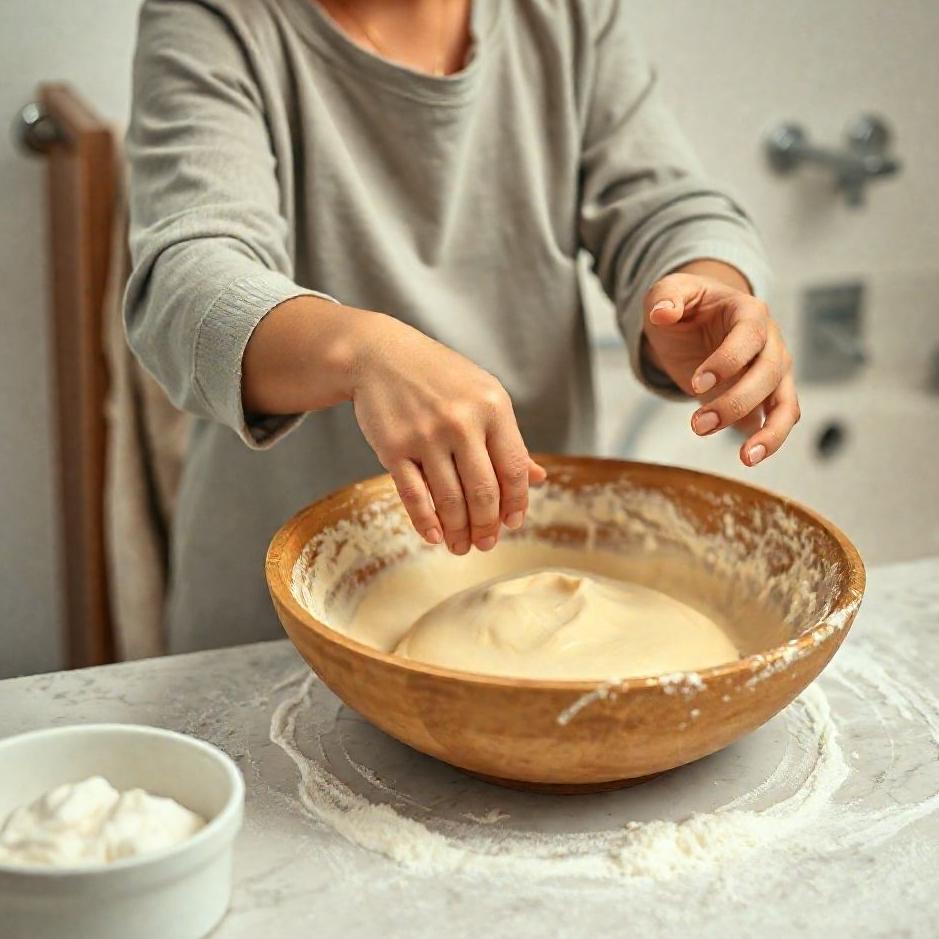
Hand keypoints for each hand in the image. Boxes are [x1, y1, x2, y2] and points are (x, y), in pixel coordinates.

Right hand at [351, 314, 546, 553]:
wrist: (379, 354)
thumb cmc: (438, 377)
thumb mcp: (483, 396)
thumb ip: (508, 439)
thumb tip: (538, 478)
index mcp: (493, 407)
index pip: (514, 470)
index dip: (516, 504)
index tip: (512, 524)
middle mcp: (462, 421)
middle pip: (483, 491)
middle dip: (487, 526)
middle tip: (485, 544)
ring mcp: (426, 435)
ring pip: (450, 499)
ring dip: (457, 531)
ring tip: (460, 545)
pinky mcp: (394, 447)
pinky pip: (414, 495)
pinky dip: (425, 521)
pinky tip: (434, 535)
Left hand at [642, 262, 799, 466]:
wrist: (699, 323)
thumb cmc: (688, 307)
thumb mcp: (671, 292)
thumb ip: (665, 296)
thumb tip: (661, 312)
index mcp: (749, 312)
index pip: (749, 336)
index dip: (727, 361)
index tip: (698, 382)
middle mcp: (771, 342)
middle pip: (768, 374)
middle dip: (735, 403)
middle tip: (697, 426)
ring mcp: (775, 372)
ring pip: (786, 404)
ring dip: (769, 433)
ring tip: (746, 458)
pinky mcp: (769, 397)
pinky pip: (780, 420)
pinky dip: (770, 440)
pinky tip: (750, 457)